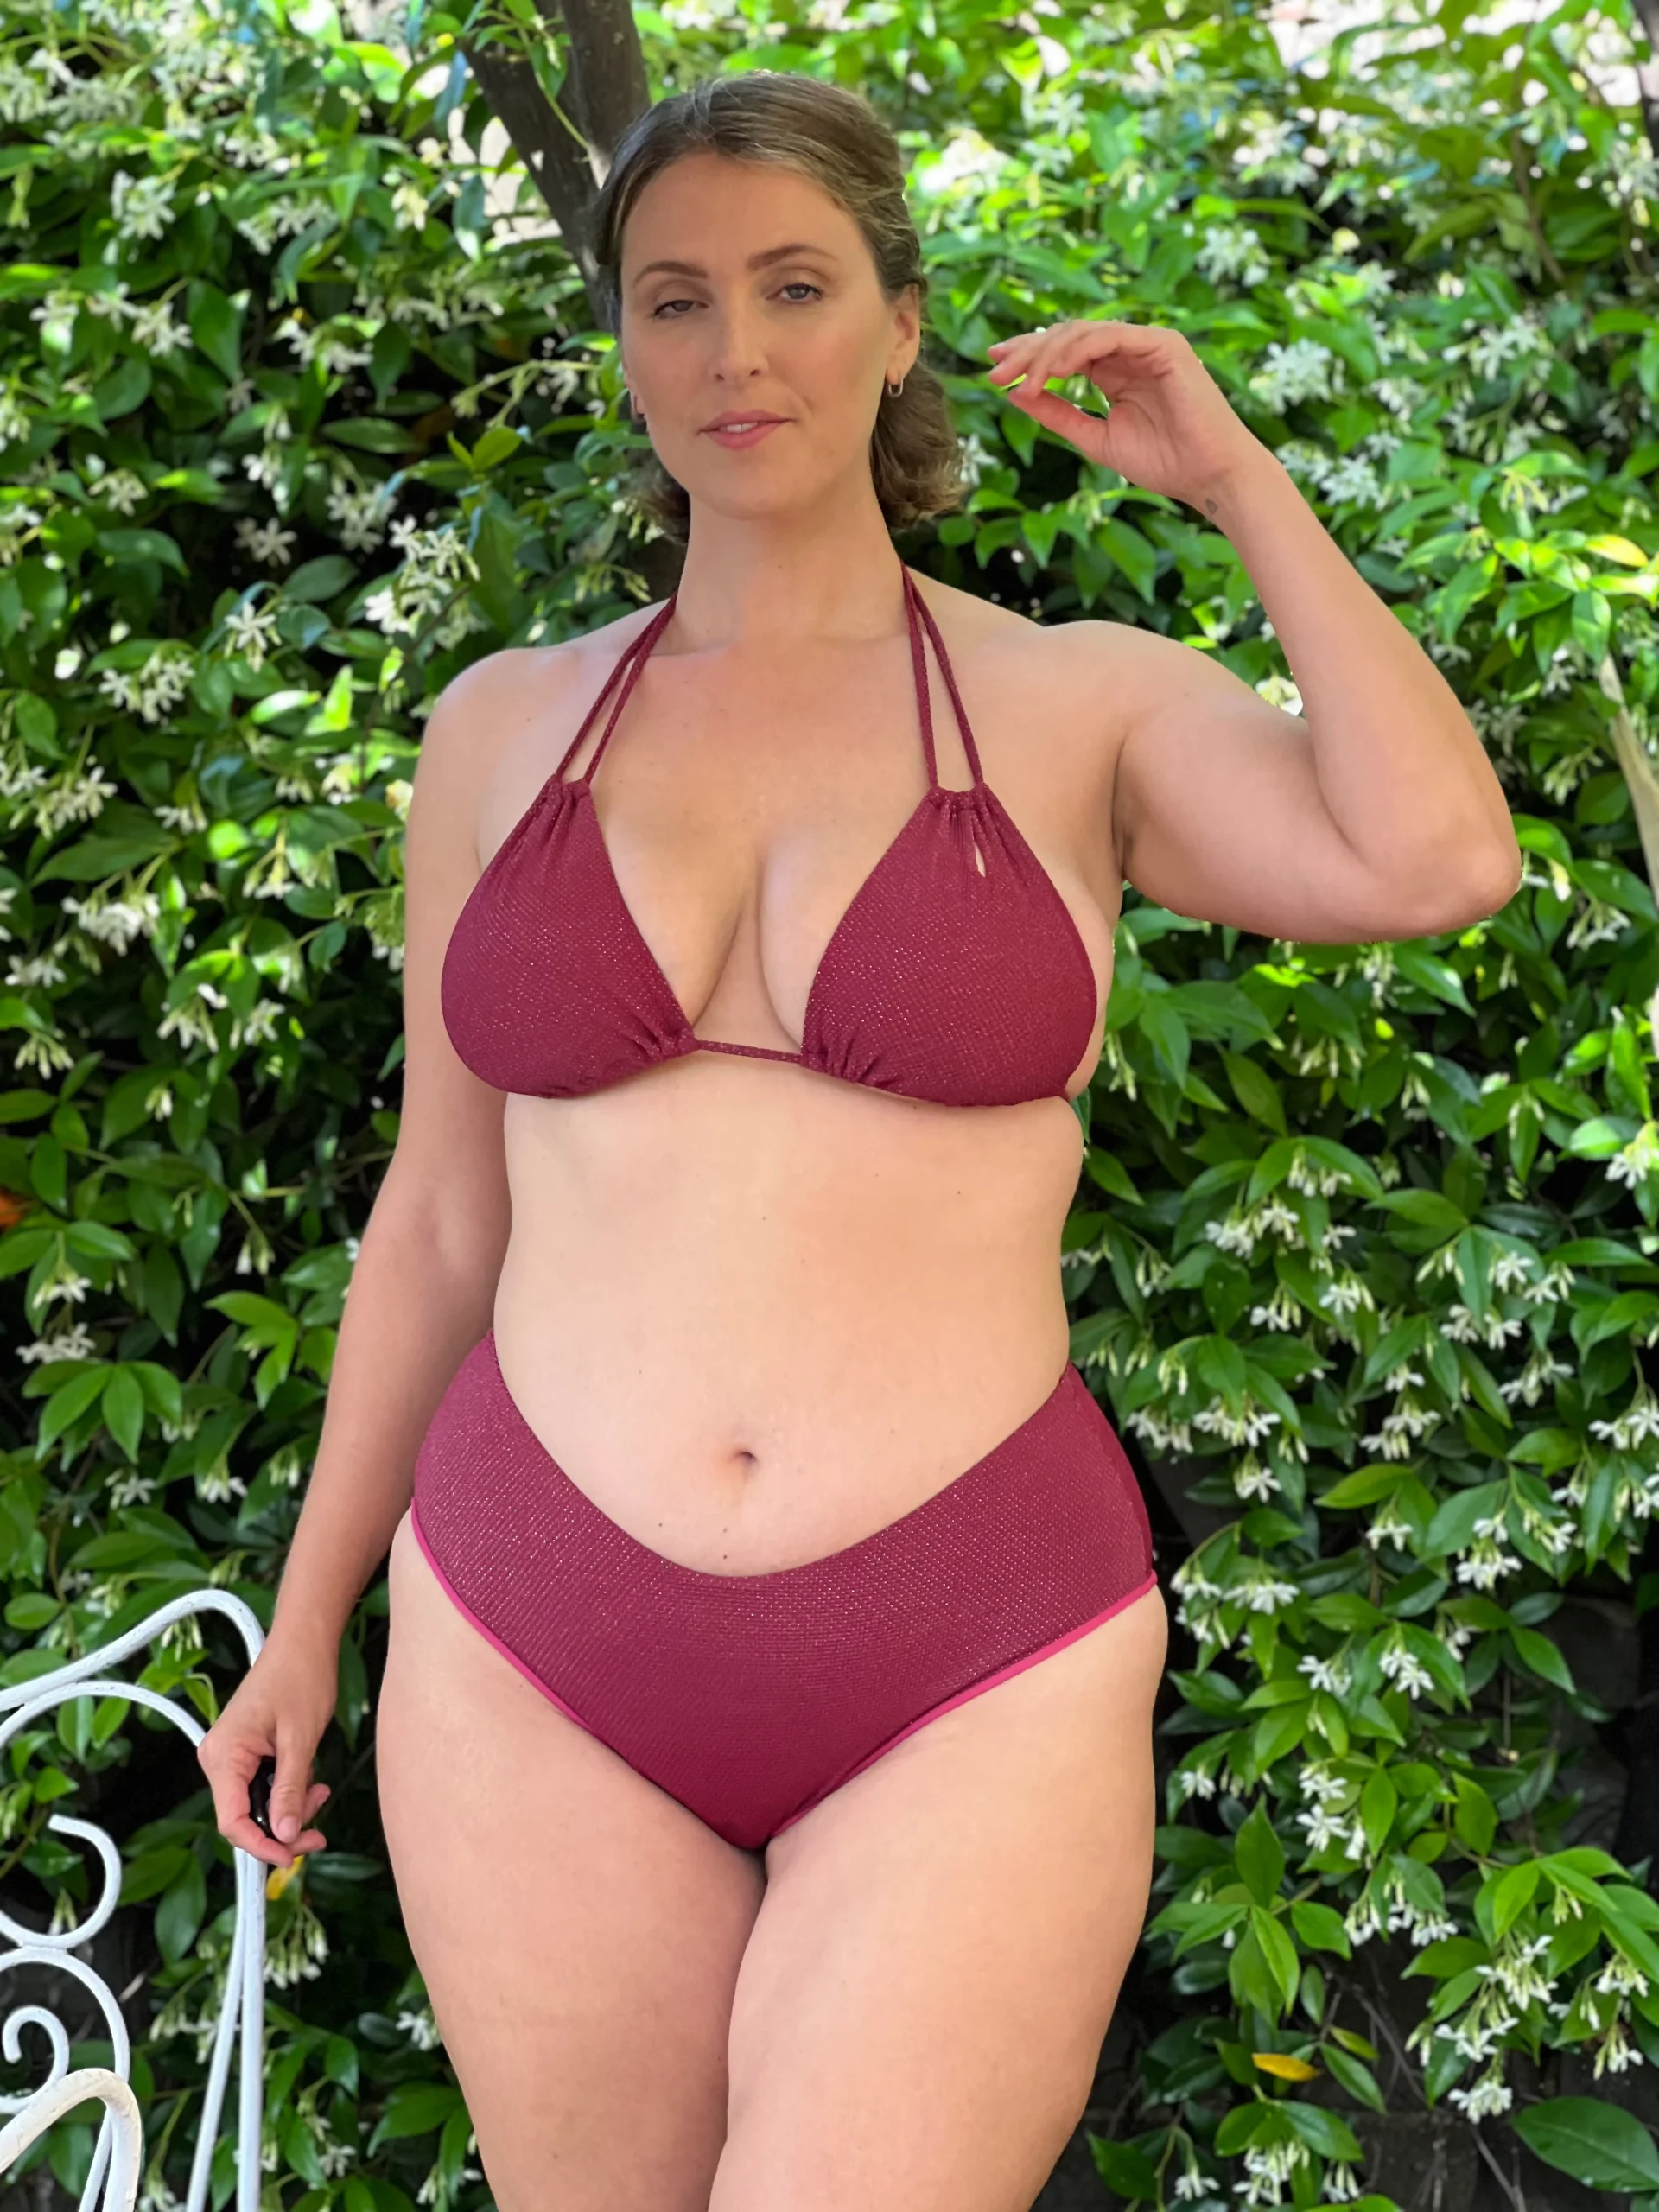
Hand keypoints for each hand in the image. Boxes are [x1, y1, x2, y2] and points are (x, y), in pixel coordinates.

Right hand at [198, 1629, 335, 1869]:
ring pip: (258, 1805)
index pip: (233, 1822)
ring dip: (290, 1808)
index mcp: (224, 1756)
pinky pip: (263, 1787)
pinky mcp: (246, 1753)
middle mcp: (219, 1758)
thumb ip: (290, 1790)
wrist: (305, 1641)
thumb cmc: (301, 1677)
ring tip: (321, 1791)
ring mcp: (231, 1756)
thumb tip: (283, 1834)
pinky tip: (311, 1782)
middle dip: (283, 1827)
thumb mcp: (301, 1740)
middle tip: (318, 1829)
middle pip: (245, 1818)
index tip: (292, 1856)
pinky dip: (288, 1791)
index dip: (262, 1846)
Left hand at [986, 317, 1268, 510]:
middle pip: (1067, 337)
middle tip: (994, 371)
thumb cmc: (1163, 463)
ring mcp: (1147, 344)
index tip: (993, 370)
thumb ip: (1059, 416)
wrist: (1208, 476)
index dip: (1028, 357)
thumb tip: (1015, 397)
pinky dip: (1077, 351)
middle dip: (1027, 352)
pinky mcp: (1163, 344)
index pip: (1064, 353)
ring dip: (1045, 354)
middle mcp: (1129, 351)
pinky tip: (1052, 372)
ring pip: (1083, 333)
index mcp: (1115, 371)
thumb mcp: (1096, 439)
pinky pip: (1110, 336)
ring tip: (1019, 380)